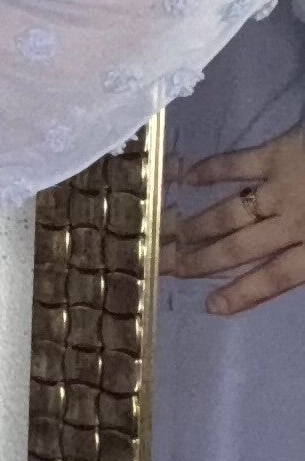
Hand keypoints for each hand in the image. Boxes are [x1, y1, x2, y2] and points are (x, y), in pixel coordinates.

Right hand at [159, 125, 304, 316]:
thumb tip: (297, 271)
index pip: (274, 277)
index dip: (242, 293)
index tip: (210, 307)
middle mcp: (293, 222)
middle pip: (240, 248)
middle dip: (201, 260)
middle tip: (168, 267)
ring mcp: (283, 185)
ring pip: (231, 212)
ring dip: (199, 224)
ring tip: (170, 235)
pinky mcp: (280, 153)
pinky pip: (238, 163)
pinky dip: (211, 170)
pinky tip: (186, 176)